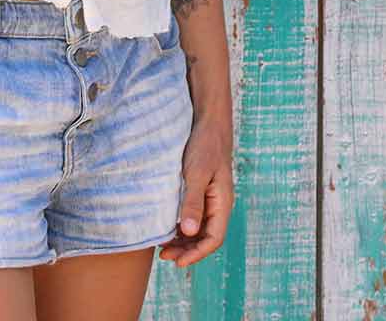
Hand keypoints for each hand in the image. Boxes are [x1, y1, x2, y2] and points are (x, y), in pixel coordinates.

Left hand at [158, 116, 233, 266]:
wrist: (208, 123)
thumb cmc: (204, 146)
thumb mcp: (196, 174)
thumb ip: (193, 202)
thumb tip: (188, 231)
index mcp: (222, 203)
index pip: (214, 239)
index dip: (196, 254)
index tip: (178, 262)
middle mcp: (218, 205)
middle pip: (206, 238)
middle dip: (187, 251)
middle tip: (164, 255)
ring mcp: (211, 199)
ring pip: (199, 229)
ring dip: (183, 241)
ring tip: (163, 246)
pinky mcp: (202, 192)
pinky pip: (194, 217)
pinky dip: (182, 227)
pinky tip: (167, 228)